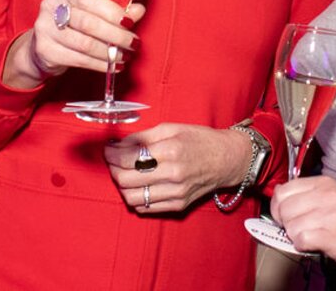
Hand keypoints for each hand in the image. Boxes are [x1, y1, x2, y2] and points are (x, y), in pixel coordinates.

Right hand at [2, 0, 143, 87]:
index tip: (130, 23)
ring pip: (84, 44)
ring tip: (125, 56)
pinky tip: (112, 65)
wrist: (46, 42)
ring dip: (109, 53)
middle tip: (133, 43)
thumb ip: (115, 9)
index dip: (111, 11)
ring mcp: (44, 28)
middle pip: (88, 23)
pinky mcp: (45, 50)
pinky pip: (78, 59)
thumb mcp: (94, 9)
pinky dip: (99, 64)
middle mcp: (50, 5)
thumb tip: (139, 10)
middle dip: (115, 35)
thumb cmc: (75, 21)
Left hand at [104, 123, 252, 213]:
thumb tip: (118, 144)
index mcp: (171, 150)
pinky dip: (136, 198)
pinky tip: (139, 186)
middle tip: (113, 162)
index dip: (112, 155)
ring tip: (125, 175)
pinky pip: (146, 208)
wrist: (227, 159)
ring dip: (122, 187)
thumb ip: (143, 137)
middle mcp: (173, 174)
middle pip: (126, 180)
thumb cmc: (199, 140)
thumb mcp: (172, 128)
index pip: (128, 158)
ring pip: (132, 198)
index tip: (108, 150)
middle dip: (113, 170)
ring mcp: (176, 192)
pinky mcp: (178, 205)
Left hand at [271, 176, 335, 273]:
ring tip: (313, 237)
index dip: (280, 207)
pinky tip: (317, 245)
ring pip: (290, 225)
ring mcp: (330, 214)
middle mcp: (326, 195)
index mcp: (324, 183)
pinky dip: (304, 246)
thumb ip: (311, 196)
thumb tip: (282, 202)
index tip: (287, 217)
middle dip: (286, 224)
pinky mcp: (333, 235)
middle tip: (301, 230)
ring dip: (297, 237)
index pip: (283, 191)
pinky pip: (301, 240)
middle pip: (283, 209)